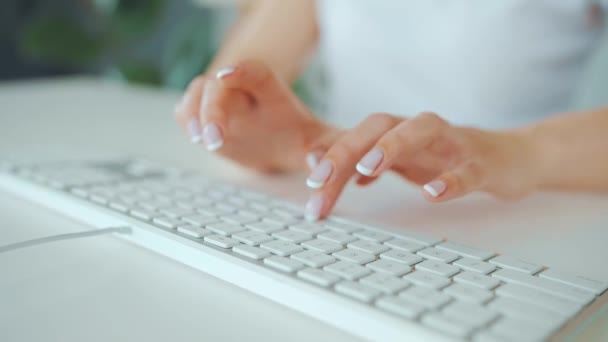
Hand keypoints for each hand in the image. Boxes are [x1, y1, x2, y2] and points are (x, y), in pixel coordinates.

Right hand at [174, 60, 335, 171]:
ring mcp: (219, 100)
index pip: (255, 72)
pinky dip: (187, 121)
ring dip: (195, 113)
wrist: (278, 143)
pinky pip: (186, 111)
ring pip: (197, 92)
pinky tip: (196, 137)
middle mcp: (240, 88)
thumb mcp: (319, 141)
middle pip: (219, 85)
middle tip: (215, 138)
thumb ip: (325, 148)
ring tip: (201, 138)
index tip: (227, 75)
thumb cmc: (298, 137)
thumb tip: (318, 161)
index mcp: (270, 89)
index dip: (240, 71)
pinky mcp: (203, 116)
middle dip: (213, 108)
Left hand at [303, 112, 537, 219]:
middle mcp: (420, 130)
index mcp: (397, 132)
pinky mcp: (482, 162)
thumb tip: (330, 173)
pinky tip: (432, 194)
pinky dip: (450, 180)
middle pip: (378, 126)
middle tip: (319, 179)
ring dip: (390, 146)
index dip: (330, 154)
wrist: (509, 158)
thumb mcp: (404, 161)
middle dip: (345, 150)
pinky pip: (466, 169)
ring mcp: (452, 143)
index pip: (357, 137)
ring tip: (366, 168)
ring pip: (420, 131)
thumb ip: (369, 164)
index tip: (308, 180)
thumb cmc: (447, 158)